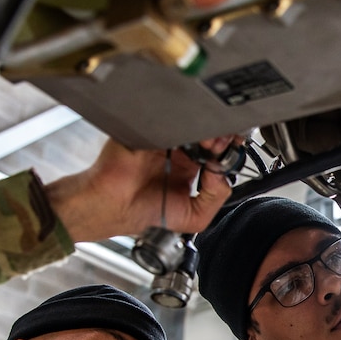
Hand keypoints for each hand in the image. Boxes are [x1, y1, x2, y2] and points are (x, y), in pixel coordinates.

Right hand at [47, 135, 243, 241]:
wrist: (108, 204)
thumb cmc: (142, 211)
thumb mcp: (192, 218)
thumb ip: (213, 199)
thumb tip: (223, 177)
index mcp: (189, 169)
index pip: (216, 154)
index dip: (227, 153)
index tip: (231, 154)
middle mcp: (178, 152)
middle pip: (208, 136)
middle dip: (221, 139)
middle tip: (225, 143)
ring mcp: (163, 139)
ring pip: (193, 125)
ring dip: (206, 131)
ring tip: (212, 141)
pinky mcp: (148, 129)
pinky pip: (171, 120)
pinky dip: (185, 125)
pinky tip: (193, 137)